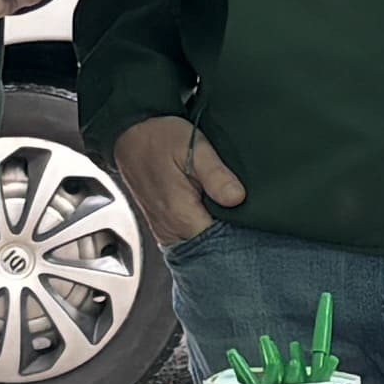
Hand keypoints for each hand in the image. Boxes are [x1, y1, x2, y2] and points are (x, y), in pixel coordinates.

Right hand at [110, 114, 240, 251]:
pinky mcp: (164, 225)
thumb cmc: (160, 138)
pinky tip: (214, 213)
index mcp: (181, 216)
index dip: (241, 235)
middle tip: (245, 213)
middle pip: (211, 249)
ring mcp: (166, 230)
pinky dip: (204, 229)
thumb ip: (216, 175)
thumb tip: (237, 198)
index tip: (253, 220)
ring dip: (217, 232)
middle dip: (232, 235)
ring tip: (230, 211)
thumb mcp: (194, 147)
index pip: (220, 246)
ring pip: (200, 244)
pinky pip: (190, 237)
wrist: (131, 134)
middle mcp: (171, 230)